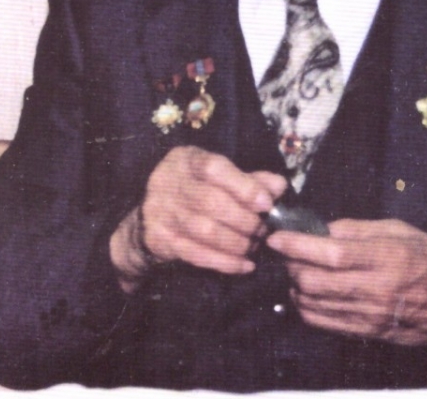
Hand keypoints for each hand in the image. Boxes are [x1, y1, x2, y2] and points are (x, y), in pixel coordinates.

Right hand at [109, 147, 286, 290]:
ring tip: (255, 247)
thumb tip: (279, 186)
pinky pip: (196, 255)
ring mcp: (160, 212)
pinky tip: (244, 265)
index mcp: (186, 160)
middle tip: (263, 230)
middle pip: (212, 203)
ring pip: (205, 231)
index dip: (243, 186)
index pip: (214, 169)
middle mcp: (169, 182)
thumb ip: (248, 179)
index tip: (266, 203)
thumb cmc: (192, 190)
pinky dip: (225, 263)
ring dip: (237, 243)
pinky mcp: (159, 240)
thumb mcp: (216, 176)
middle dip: (245, 220)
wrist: (146, 217)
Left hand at [266, 218, 426, 350]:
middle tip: (286, 250)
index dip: (298, 244)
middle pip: (314, 281)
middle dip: (290, 264)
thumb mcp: (405, 232)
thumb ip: (362, 229)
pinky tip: (307, 293)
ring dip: (295, 286)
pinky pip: (324, 324)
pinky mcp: (368, 334)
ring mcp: (371, 316)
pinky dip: (306, 308)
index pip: (331, 253)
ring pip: (314, 305)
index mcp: (388, 258)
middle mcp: (377, 290)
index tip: (278, 236)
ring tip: (296, 269)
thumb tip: (325, 228)